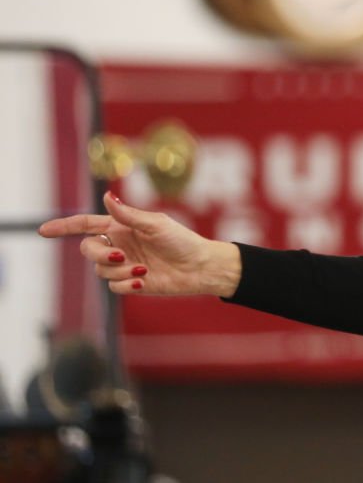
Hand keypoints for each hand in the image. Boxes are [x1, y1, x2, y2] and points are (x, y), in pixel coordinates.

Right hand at [37, 192, 240, 297]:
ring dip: (118, 270)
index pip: (85, 225)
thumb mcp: (156, 224)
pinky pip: (113, 286)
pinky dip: (125, 283)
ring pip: (100, 270)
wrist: (200, 267)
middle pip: (88, 249)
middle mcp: (119, 244)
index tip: (43, 230)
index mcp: (122, 226)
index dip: (64, 227)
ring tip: (142, 268)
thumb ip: (128, 215)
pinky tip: (143, 279)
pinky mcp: (130, 283)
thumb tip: (106, 196)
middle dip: (99, 254)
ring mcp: (123, 264)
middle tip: (120, 256)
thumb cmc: (182, 240)